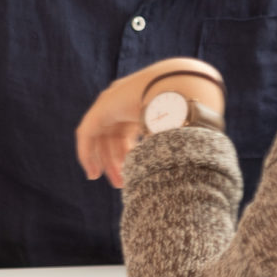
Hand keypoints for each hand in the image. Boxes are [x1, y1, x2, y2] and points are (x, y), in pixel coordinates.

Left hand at [77, 56, 225, 189]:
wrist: (181, 91)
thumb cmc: (187, 112)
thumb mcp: (179, 134)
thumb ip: (175, 148)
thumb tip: (189, 173)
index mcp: (142, 107)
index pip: (128, 134)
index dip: (129, 156)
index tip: (133, 176)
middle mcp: (124, 104)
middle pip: (114, 138)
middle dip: (116, 162)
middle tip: (121, 184)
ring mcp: (111, 104)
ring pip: (99, 137)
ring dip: (102, 161)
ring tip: (106, 181)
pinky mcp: (100, 109)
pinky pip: (86, 134)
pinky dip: (87, 154)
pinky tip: (92, 172)